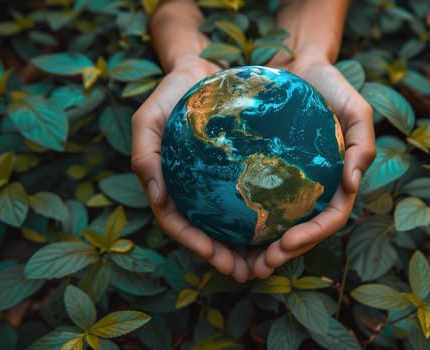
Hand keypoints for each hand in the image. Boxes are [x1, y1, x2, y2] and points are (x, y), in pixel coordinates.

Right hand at [132, 57, 257, 282]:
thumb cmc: (171, 93)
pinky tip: (285, 226)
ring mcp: (216, 185)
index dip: (193, 243)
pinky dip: (264, 217)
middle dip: (224, 258)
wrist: (202, 70)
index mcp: (168, 188)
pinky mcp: (239, 173)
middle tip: (246, 272)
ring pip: (232, 225)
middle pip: (207, 233)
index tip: (213, 254)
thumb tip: (156, 197)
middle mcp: (193, 192)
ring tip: (268, 262)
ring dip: (247, 249)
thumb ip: (144, 155)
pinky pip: (252, 199)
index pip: (177, 224)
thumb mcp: (147, 118)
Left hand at [249, 54, 376, 278]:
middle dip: (284, 253)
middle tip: (259, 266)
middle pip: (302, 231)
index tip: (287, 243)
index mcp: (339, 182)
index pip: (330, 219)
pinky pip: (256, 200)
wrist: (298, 64)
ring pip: (278, 224)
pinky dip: (244, 220)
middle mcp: (316, 189)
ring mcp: (292, 183)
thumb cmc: (330, 86)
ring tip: (239, 263)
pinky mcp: (268, 173)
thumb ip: (363, 145)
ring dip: (262, 248)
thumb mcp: (357, 109)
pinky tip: (222, 229)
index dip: (312, 237)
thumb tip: (353, 185)